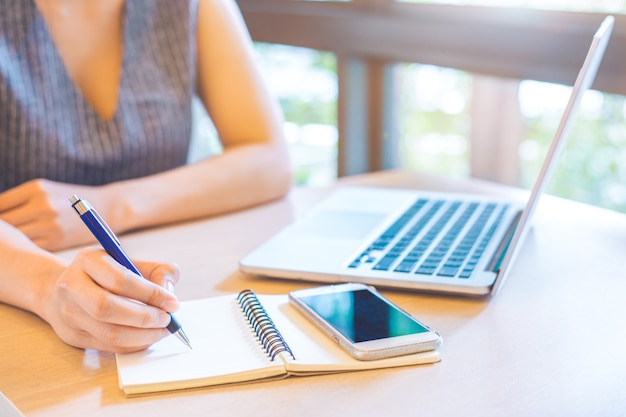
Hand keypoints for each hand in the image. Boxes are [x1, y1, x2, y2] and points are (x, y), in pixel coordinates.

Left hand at [0, 179, 107, 250]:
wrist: (106, 208)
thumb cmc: (69, 200)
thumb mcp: (45, 191)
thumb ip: (19, 201)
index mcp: (37, 188)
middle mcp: (42, 205)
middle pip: (4, 223)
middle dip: (1, 229)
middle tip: (3, 234)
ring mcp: (49, 225)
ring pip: (15, 236)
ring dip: (9, 239)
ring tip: (10, 240)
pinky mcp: (55, 241)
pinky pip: (28, 245)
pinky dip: (23, 246)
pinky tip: (22, 245)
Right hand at [40, 248, 180, 352]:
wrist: (61, 288)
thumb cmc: (106, 274)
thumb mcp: (130, 261)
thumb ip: (157, 271)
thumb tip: (168, 293)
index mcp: (88, 260)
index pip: (120, 280)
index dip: (151, 294)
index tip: (173, 302)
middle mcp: (72, 286)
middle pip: (108, 309)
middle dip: (145, 317)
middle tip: (167, 319)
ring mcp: (69, 313)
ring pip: (108, 333)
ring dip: (142, 336)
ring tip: (162, 330)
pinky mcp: (73, 336)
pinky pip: (108, 346)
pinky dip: (133, 345)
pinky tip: (148, 338)